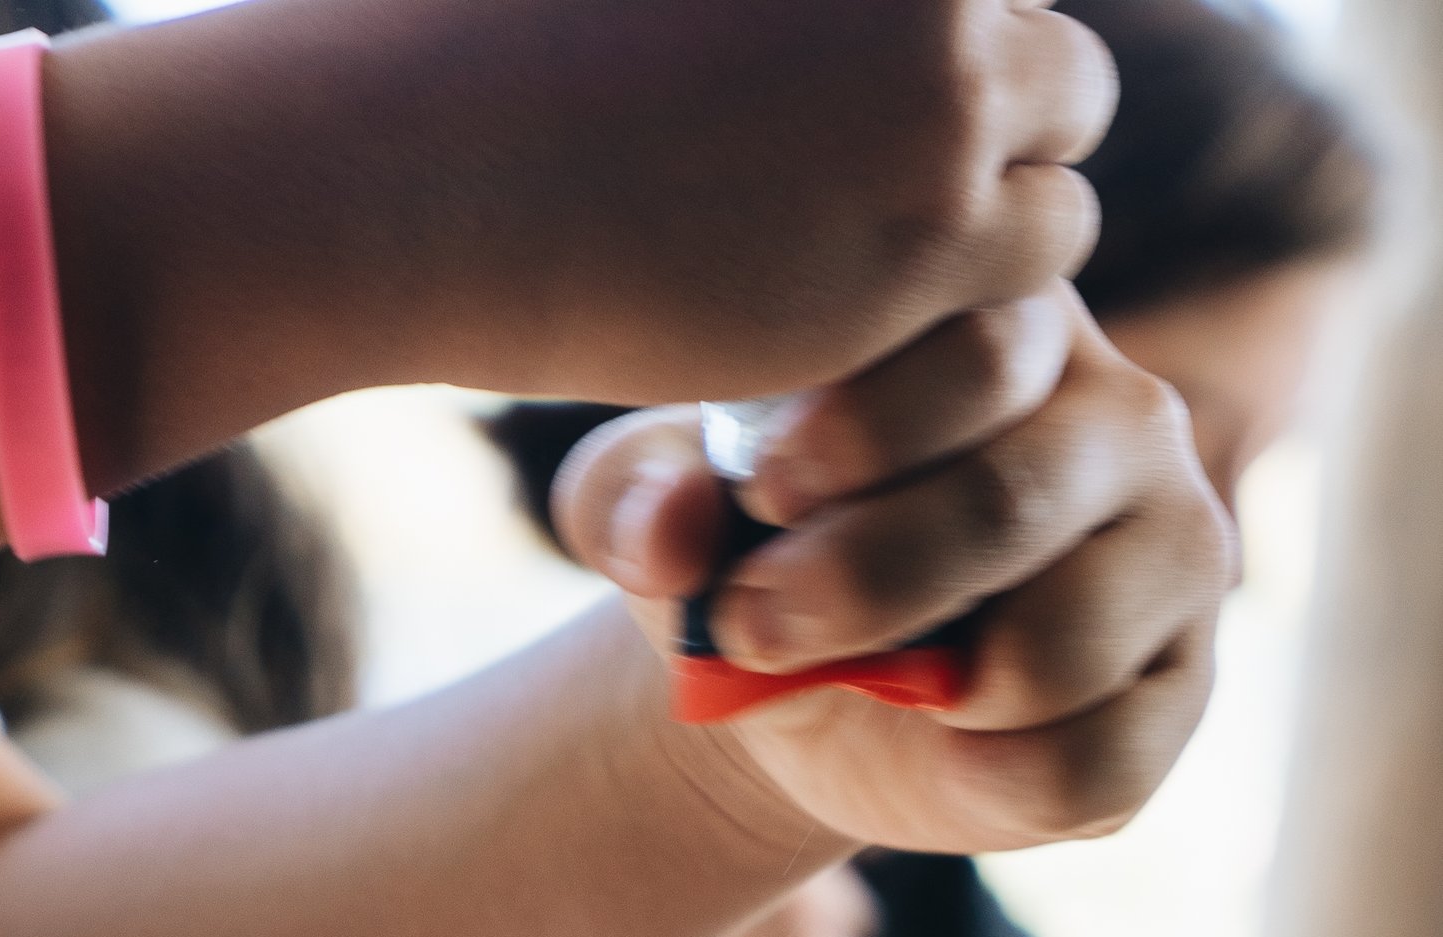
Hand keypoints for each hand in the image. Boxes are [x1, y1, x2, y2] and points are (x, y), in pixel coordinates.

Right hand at [65, 0, 1114, 467]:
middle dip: (992, 145)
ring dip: (986, 246)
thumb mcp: (689, 2)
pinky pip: (1023, 294)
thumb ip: (794, 29)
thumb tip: (812, 83)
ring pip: (1058, 190)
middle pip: (1058, 73)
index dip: (946, 66)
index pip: (993, 10)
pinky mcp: (924, 239)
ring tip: (869, 295)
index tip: (871, 130)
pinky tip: (862, 345)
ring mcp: (944, 104)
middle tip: (884, 226)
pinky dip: (958, 330)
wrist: (434, 158)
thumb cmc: (508, 45)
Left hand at [556, 289, 1230, 856]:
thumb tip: (668, 526)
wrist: (804, 693)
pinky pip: (1092, 766)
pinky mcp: (1179, 697)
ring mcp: (1174, 558)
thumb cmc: (754, 553)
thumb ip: (642, 496)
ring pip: (1059, 648)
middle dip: (865, 584)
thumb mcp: (670, 510)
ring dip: (928, 696)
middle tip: (753, 625)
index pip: (985, 350)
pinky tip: (945, 753)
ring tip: (870, 686)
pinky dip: (989, 786)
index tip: (765, 495)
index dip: (863, 436)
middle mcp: (1126, 423)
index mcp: (1017, 328)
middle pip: (1016, 499)